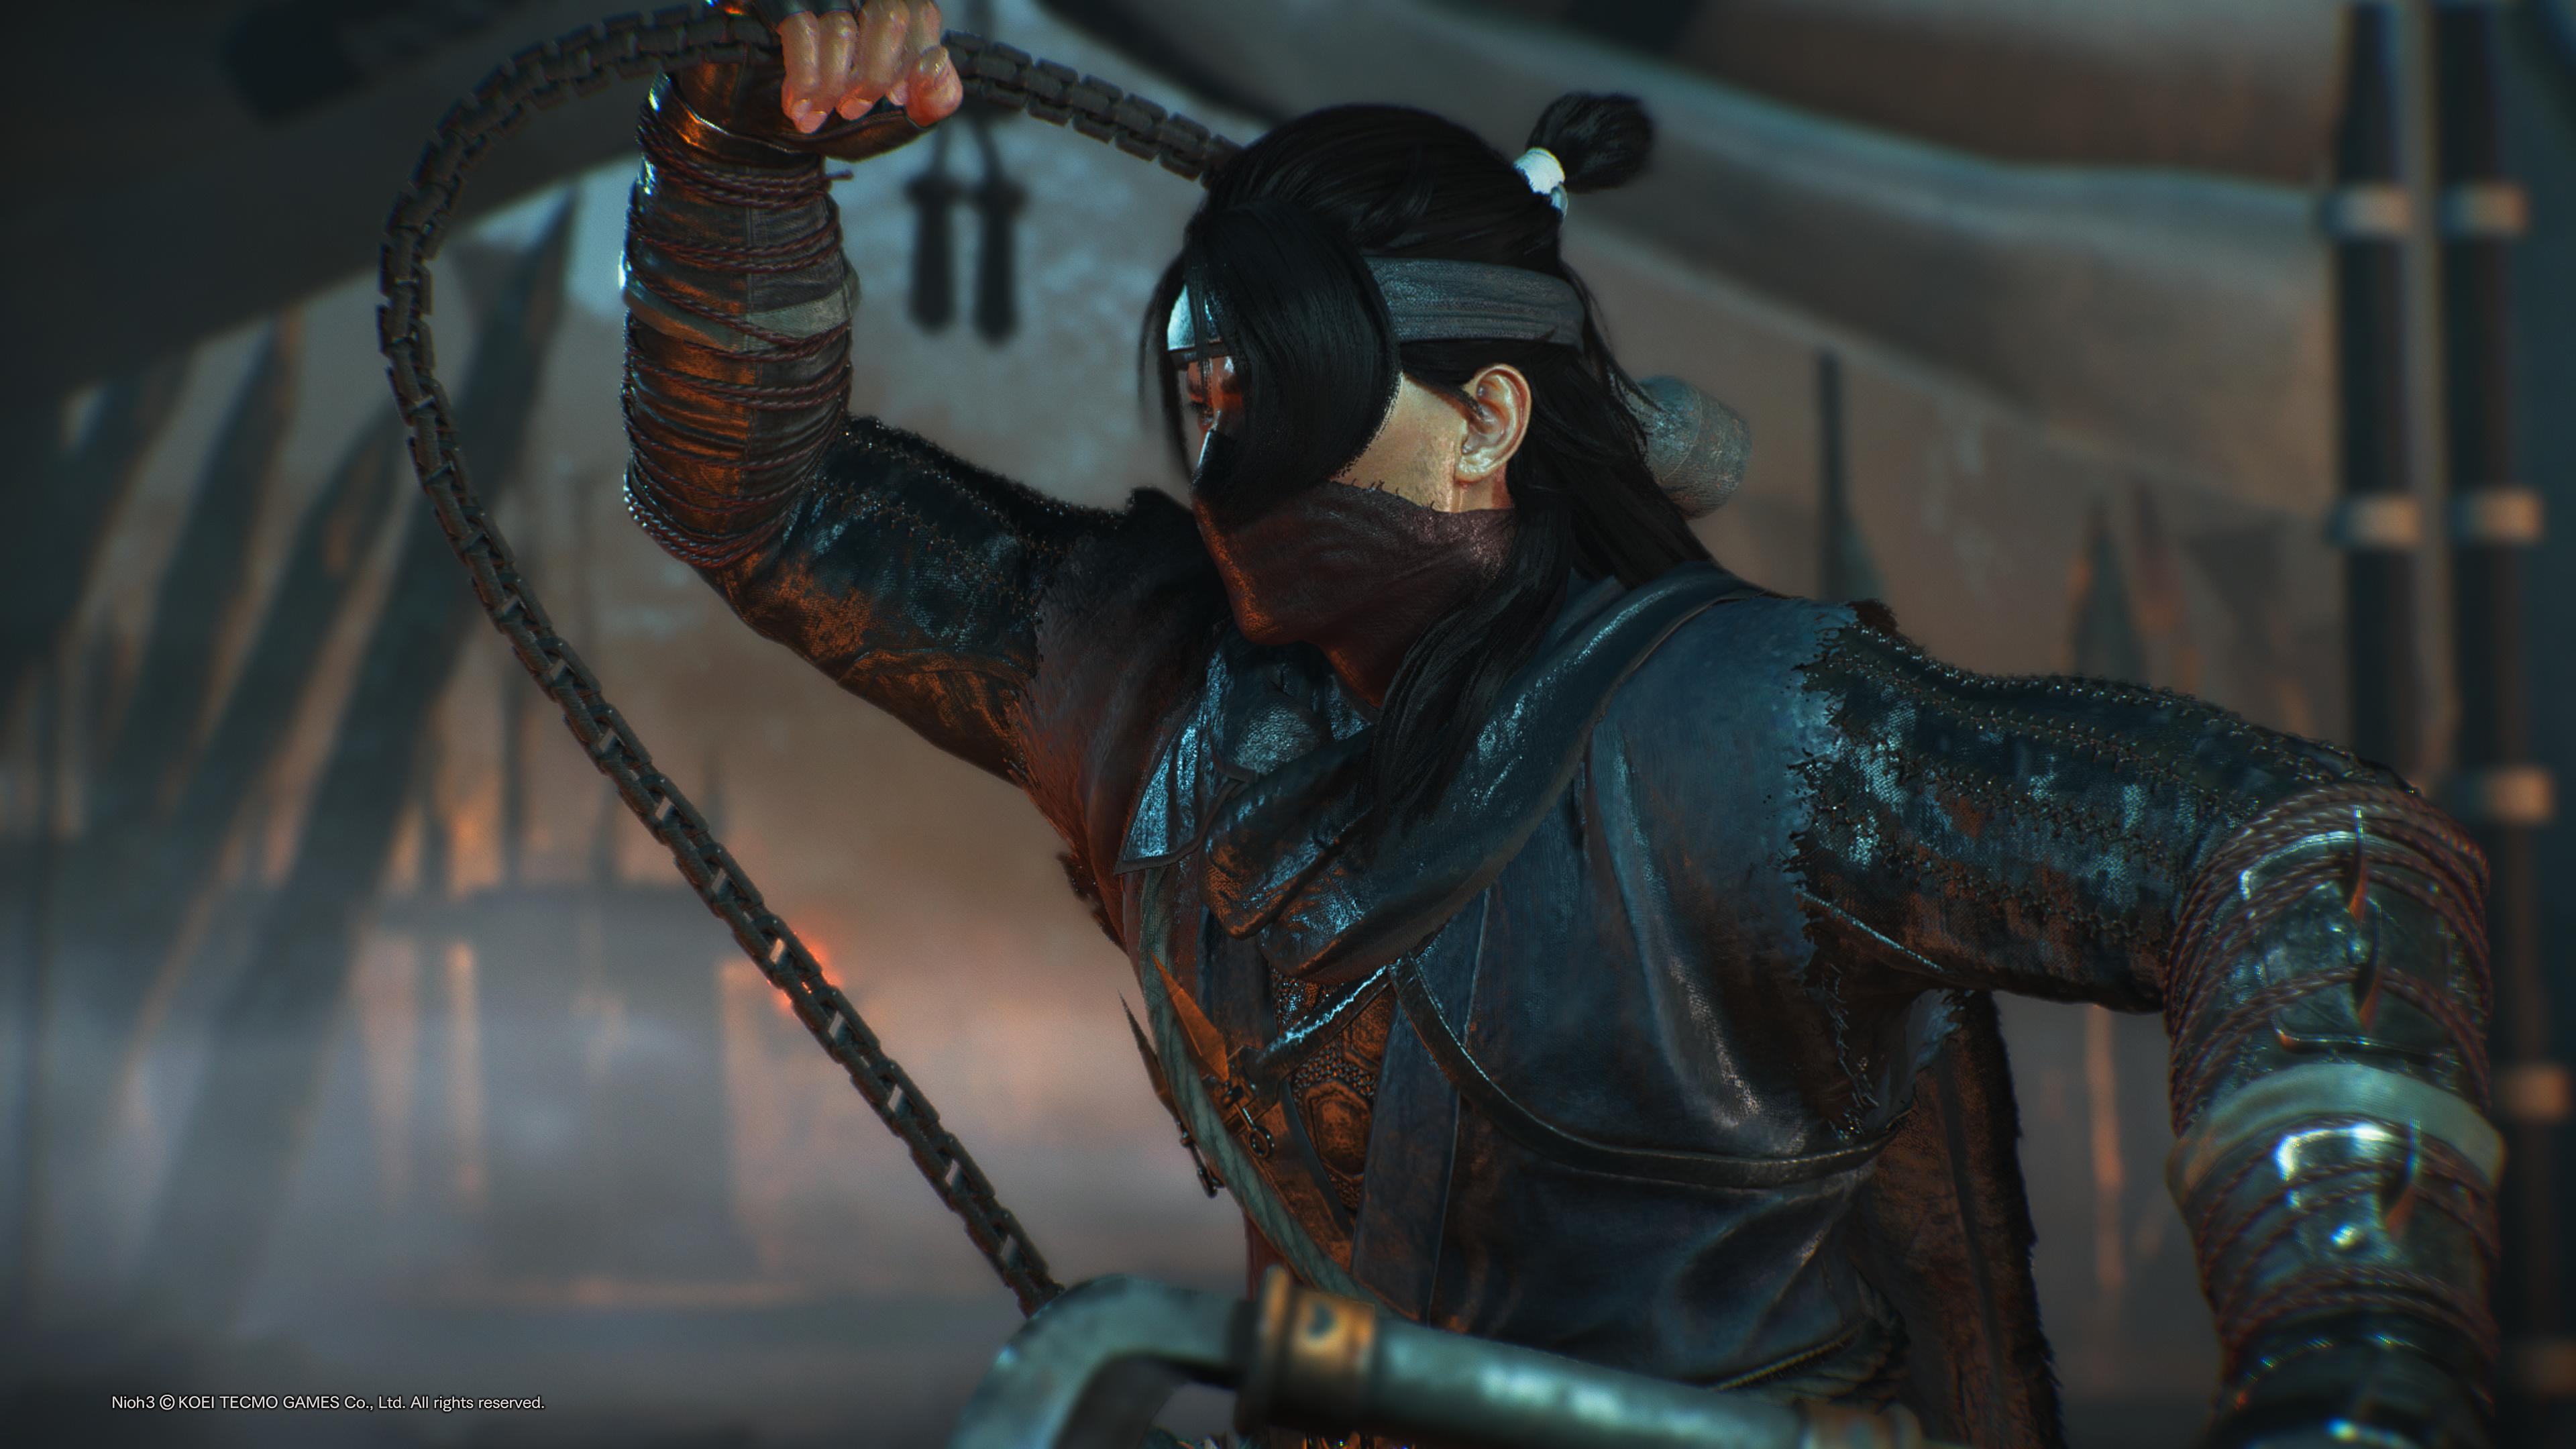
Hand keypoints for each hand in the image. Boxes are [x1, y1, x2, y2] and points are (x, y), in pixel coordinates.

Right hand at [776, 1, 961, 132]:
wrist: (767, 124)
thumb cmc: (840, 115)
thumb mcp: (901, 114)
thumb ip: (938, 96)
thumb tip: (936, 65)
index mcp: (899, 13)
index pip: (923, 15)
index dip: (917, 59)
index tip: (898, 98)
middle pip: (890, 17)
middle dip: (873, 77)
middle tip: (851, 109)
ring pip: (844, 30)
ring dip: (831, 85)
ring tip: (817, 114)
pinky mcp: (780, 1)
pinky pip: (801, 30)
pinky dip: (803, 78)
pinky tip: (799, 105)